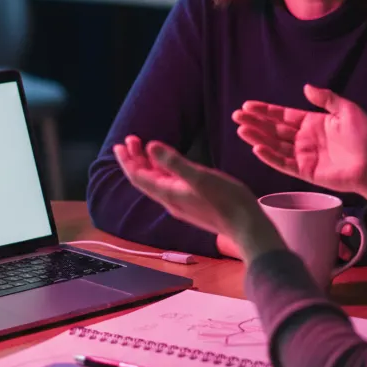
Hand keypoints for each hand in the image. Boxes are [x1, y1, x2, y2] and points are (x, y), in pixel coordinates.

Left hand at [113, 136, 282, 260]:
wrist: (246, 226)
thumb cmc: (226, 200)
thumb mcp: (199, 177)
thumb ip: (173, 162)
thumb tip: (149, 146)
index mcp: (168, 193)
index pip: (138, 176)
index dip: (127, 160)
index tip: (120, 144)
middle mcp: (170, 200)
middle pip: (145, 179)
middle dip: (135, 159)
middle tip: (130, 140)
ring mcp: (181, 203)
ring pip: (157, 182)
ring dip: (148, 164)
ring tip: (144, 148)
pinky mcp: (192, 203)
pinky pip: (169, 185)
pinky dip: (163, 171)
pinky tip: (169, 165)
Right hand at [232, 84, 366, 194]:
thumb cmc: (365, 136)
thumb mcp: (347, 110)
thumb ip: (326, 99)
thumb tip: (306, 87)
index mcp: (313, 123)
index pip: (283, 115)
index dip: (265, 111)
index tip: (248, 106)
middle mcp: (305, 139)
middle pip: (274, 130)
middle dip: (255, 123)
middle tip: (236, 116)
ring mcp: (304, 156)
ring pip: (275, 146)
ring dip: (258, 138)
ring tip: (241, 130)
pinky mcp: (306, 172)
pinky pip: (284, 164)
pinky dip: (270, 157)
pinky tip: (257, 148)